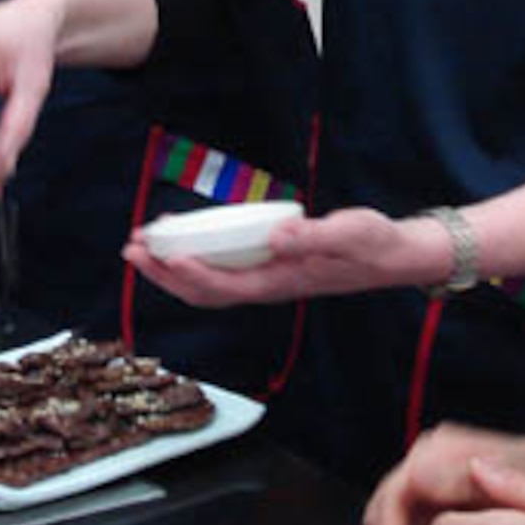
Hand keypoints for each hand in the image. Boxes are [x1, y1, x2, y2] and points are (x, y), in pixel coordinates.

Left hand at [124, 207, 441, 306]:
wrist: (393, 256)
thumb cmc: (372, 243)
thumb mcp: (348, 233)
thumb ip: (312, 236)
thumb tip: (276, 237)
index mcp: (282, 281)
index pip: (224, 286)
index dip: (188, 274)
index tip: (159, 256)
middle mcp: (269, 286)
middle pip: (205, 291)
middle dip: (165, 273)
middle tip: (131, 249)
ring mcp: (268, 279)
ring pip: (210, 283)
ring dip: (173, 267)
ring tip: (144, 245)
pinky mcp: (271, 267)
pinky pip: (223, 270)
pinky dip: (197, 257)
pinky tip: (184, 237)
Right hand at [365, 422, 524, 524]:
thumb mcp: (503, 488)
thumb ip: (454, 481)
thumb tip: (416, 478)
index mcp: (435, 454)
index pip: (393, 498)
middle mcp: (427, 457)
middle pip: (386, 508)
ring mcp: (432, 471)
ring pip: (399, 519)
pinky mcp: (440, 487)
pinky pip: (417, 520)